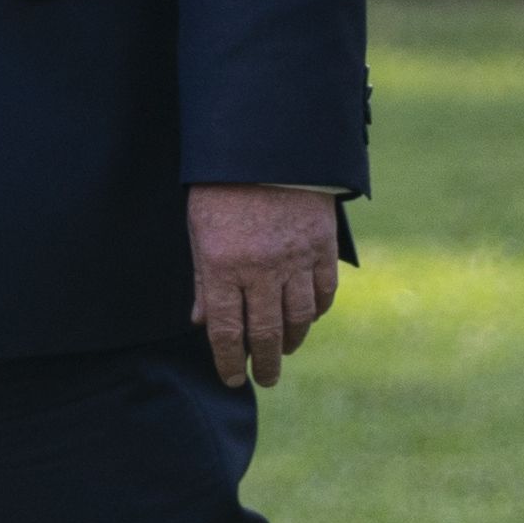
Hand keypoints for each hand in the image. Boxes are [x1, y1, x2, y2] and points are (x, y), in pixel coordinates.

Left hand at [190, 183, 343, 388]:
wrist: (265, 144)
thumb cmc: (221, 186)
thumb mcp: (199, 230)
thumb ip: (203, 279)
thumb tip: (203, 322)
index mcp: (223, 266)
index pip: (227, 332)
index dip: (228, 362)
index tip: (231, 378)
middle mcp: (261, 269)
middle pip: (266, 333)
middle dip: (265, 363)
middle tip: (265, 378)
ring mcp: (296, 259)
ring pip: (299, 318)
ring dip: (292, 341)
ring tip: (285, 351)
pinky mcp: (322, 246)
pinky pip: (324, 292)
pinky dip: (316, 311)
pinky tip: (308, 319)